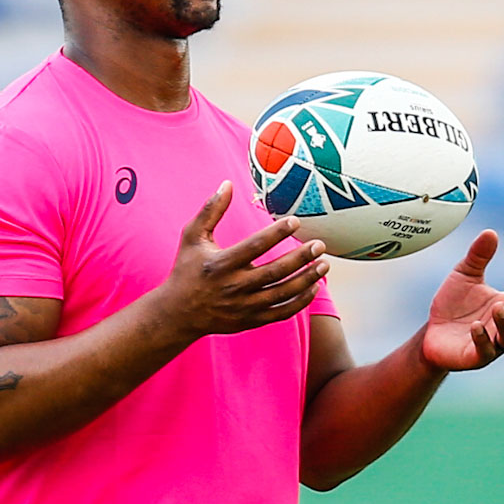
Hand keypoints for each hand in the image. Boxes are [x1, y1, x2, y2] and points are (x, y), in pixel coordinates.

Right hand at [159, 180, 328, 336]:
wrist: (178, 314)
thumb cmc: (187, 269)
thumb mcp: (192, 237)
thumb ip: (210, 210)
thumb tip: (227, 183)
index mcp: (221, 264)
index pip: (255, 246)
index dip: (277, 233)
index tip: (295, 221)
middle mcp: (234, 287)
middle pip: (275, 272)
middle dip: (300, 258)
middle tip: (320, 244)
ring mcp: (244, 307)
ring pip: (282, 294)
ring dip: (306, 279)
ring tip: (324, 264)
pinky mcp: (251, 320)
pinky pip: (281, 312)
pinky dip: (300, 301)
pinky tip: (313, 287)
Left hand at [422, 229, 503, 371]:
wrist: (431, 331)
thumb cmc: (454, 304)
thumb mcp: (464, 275)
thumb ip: (478, 256)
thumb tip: (490, 232)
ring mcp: (494, 344)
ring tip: (498, 307)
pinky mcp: (476, 357)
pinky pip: (486, 351)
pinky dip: (482, 339)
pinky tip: (474, 326)